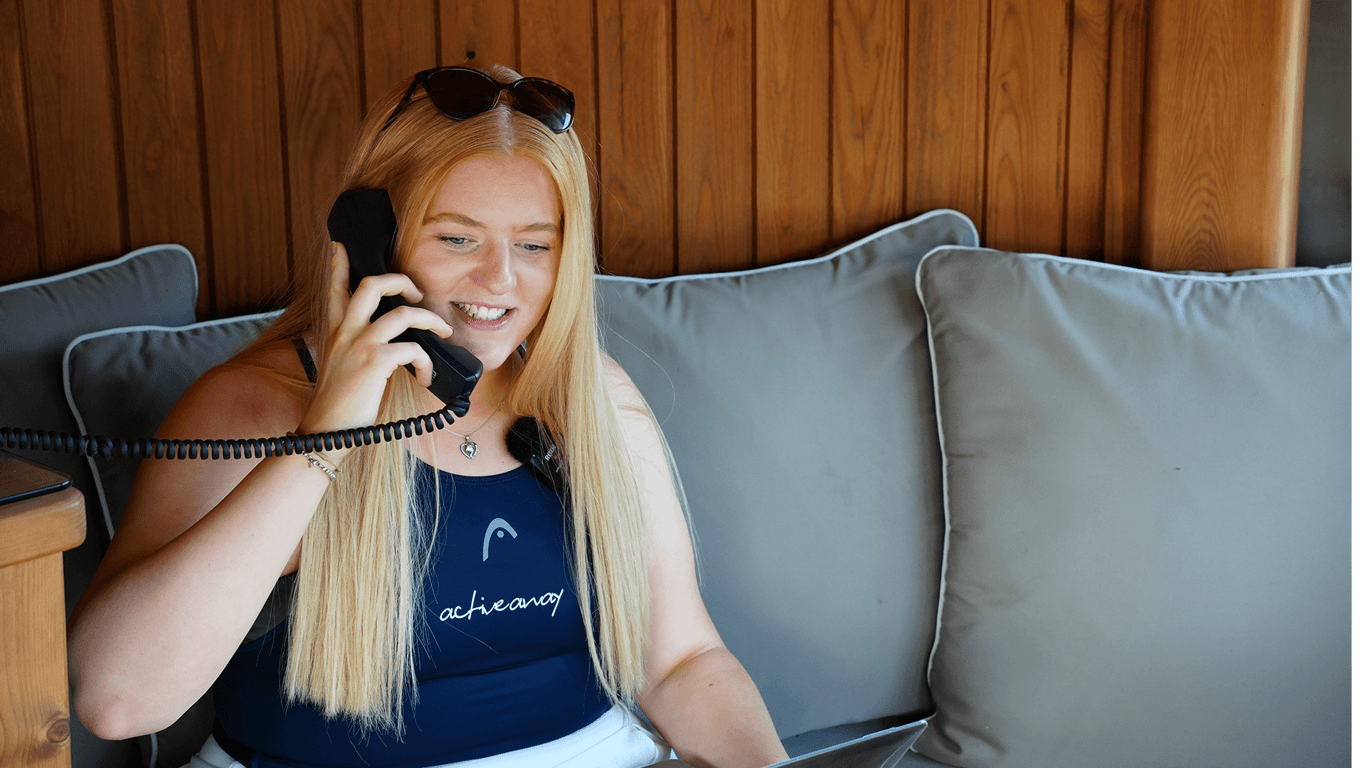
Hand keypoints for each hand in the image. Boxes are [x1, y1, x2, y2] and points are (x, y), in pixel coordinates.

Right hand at [294, 243, 453, 455]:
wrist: (326, 432)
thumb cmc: (339, 403)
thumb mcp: (341, 366)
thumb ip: (358, 346)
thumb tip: (393, 342)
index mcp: (335, 331)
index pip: (335, 287)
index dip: (340, 262)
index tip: (343, 243)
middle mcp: (344, 332)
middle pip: (372, 284)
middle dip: (401, 280)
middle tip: (417, 293)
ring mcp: (358, 345)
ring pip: (402, 313)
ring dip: (431, 321)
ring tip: (443, 331)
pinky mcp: (374, 363)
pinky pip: (413, 349)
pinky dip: (427, 362)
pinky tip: (425, 376)